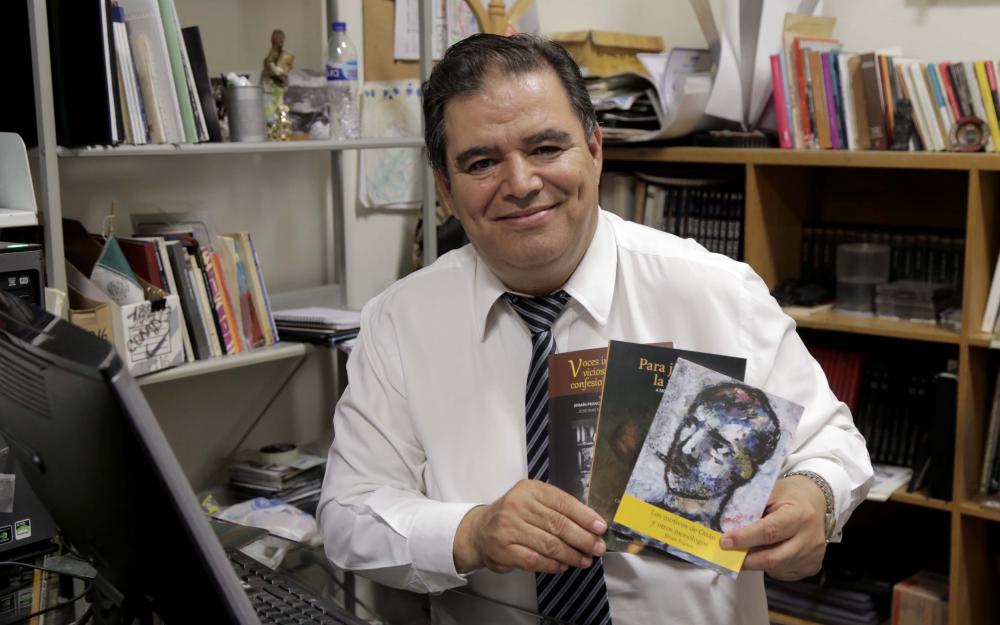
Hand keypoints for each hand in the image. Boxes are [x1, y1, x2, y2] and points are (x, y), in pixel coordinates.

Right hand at [453, 479, 607, 574]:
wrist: (480, 530)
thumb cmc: (514, 515)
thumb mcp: (532, 501)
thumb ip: (557, 508)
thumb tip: (590, 525)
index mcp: (530, 490)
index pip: (563, 502)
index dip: (585, 516)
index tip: (601, 528)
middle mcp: (518, 506)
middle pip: (558, 525)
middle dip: (583, 538)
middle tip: (598, 548)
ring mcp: (509, 528)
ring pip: (549, 544)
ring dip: (571, 555)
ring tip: (585, 560)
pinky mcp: (504, 550)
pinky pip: (536, 560)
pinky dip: (553, 565)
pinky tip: (563, 566)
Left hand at [720, 475, 827, 580]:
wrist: (814, 500)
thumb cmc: (788, 495)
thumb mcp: (770, 492)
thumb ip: (751, 510)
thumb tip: (726, 528)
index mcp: (799, 514)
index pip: (769, 531)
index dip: (744, 538)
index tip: (724, 542)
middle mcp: (810, 537)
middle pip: (773, 557)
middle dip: (746, 559)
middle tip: (727, 554)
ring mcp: (813, 555)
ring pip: (776, 568)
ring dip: (756, 563)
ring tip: (746, 551)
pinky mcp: (813, 566)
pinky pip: (784, 573)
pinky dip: (769, 566)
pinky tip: (766, 552)